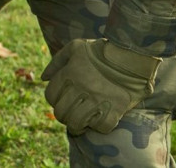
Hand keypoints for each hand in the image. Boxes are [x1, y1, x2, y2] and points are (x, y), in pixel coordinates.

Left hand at [42, 39, 158, 134]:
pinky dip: (99, 127)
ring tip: (82, 122)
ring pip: (77, 123)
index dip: (54, 100)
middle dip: (63, 116)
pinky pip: (102, 127)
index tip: (61, 100)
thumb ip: (56, 62)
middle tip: (70, 114)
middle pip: (61, 113)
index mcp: (69, 74)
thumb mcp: (74, 48)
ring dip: (78, 125)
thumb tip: (43, 78)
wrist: (131, 55)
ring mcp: (98, 100)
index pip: (50, 96)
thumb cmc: (101, 50)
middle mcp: (81, 88)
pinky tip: (100, 120)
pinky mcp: (116, 108)